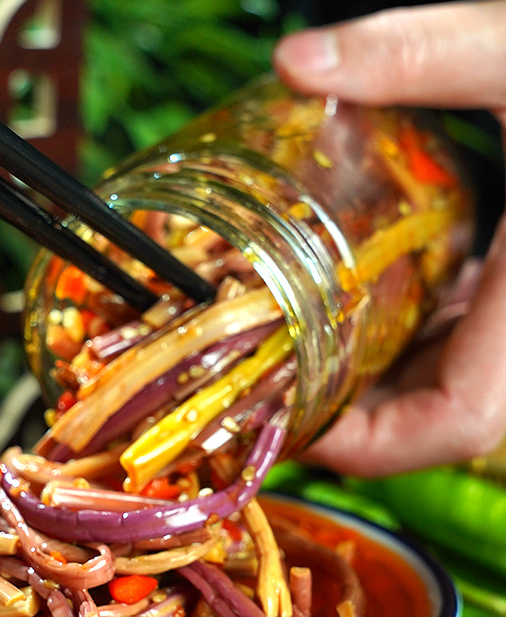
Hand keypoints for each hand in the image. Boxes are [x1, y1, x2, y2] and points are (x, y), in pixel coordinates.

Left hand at [273, 1, 505, 475]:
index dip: (371, 442)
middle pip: (441, 416)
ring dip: (374, 381)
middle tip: (270, 383)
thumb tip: (292, 61)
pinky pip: (468, 348)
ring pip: (454, 387)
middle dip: (353, 416)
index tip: (294, 421)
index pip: (458, 420)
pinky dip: (411, 343)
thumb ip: (422, 51)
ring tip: (295, 351)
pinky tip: (365, 309)